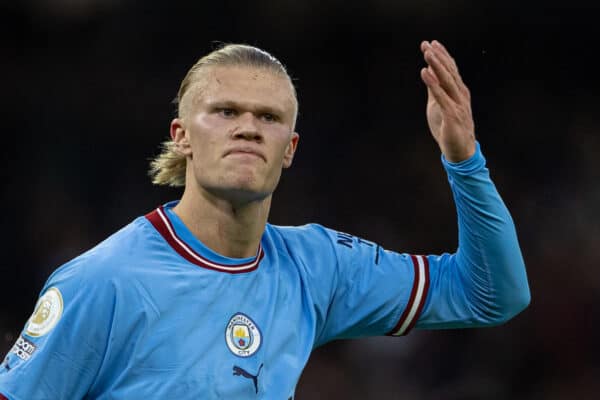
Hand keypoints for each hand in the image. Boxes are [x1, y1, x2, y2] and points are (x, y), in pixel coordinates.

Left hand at [420, 40, 475, 161]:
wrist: (460, 152)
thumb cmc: (449, 128)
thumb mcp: (439, 105)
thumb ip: (435, 90)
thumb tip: (427, 73)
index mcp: (458, 92)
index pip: (451, 70)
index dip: (442, 56)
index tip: (432, 43)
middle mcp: (460, 96)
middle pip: (449, 72)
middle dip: (438, 57)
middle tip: (427, 44)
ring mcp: (458, 105)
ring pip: (447, 81)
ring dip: (437, 66)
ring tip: (427, 53)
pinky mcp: (452, 116)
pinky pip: (441, 97)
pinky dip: (433, 85)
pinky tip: (425, 74)